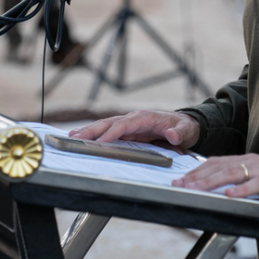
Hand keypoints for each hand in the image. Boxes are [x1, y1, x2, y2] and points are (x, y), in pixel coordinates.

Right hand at [70, 110, 200, 148]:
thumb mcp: (186, 130)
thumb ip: (180, 133)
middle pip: (110, 122)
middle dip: (92, 129)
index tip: (101, 141)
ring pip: (106, 126)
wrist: (186, 125)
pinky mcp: (128, 131)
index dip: (112, 132)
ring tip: (72, 137)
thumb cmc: (185, 127)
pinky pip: (109, 131)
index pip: (125, 124)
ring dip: (89, 131)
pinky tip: (83, 138)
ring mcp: (130, 124)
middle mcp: (134, 118)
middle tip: (75, 137)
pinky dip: (95, 134)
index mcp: (145, 117)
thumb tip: (172, 135)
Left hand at [173, 154, 258, 210]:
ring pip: (236, 172)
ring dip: (214, 181)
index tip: (180, 180)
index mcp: (248, 161)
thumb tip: (220, 192)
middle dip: (198, 176)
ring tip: (197, 189)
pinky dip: (244, 189)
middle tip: (180, 185)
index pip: (217, 163)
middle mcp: (255, 161)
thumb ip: (243, 184)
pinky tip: (231, 195)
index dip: (197, 171)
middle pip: (221, 167)